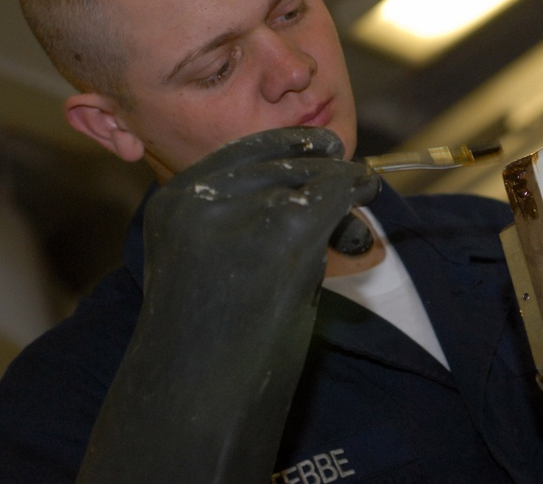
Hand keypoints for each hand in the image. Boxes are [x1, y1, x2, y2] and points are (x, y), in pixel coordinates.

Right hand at [77, 127, 379, 483]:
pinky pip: (333, 191)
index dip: (286, 145)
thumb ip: (242, 218)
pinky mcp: (283, 231)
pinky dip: (356, 187)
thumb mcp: (208, 261)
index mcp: (174, 201)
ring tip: (359, 199)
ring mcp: (240, 211)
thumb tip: (309, 182)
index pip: (239, 154)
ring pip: (310, 174)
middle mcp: (199, 197)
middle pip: (278, 161)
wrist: (197, 397)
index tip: (320, 145)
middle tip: (349, 179)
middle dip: (318, 171)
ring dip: (340, 186)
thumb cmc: (209, 342)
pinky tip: (368, 187)